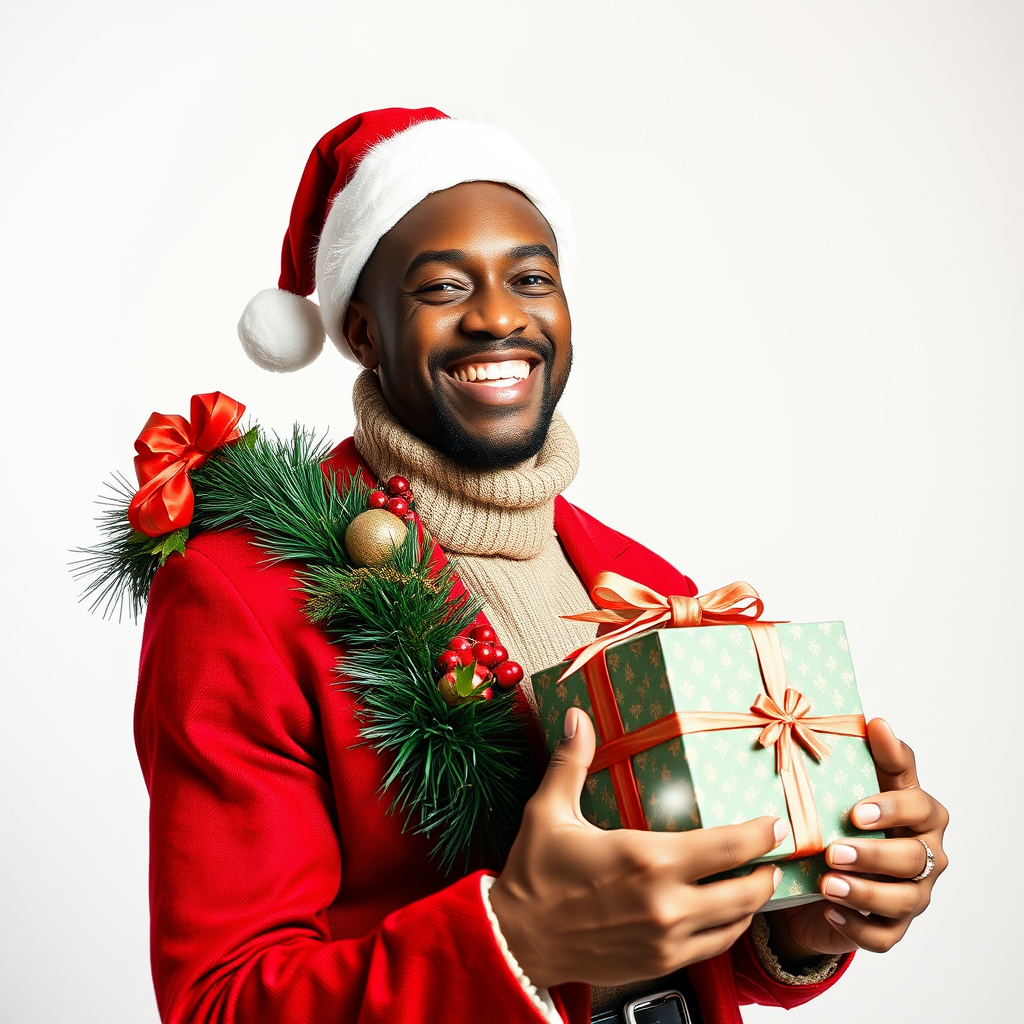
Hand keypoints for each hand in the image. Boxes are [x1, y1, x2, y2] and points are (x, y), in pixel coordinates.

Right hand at [489, 707, 786, 988]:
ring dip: (752, 902)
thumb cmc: (534, 875)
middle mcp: (665, 903)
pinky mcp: (659, 963)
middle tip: (773, 855)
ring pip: (735, 923)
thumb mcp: (549, 812)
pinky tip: (725, 915)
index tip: (775, 824)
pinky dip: (728, 930)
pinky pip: (713, 948)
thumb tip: (577, 717)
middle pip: (745, 891)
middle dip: (767, 872)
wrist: (518, 940)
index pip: (727, 847)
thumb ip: (571, 763)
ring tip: (756, 882)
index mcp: (646, 858)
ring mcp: (666, 939)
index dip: (760, 835)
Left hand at [765, 718, 948, 961]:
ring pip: (904, 900)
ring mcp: (913, 893)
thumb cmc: (848, 815)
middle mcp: (924, 855)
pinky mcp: (893, 926)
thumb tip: (878, 721)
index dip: (892, 810)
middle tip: (833, 851)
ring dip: (864, 892)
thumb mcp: (860, 780)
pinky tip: (831, 913)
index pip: (921, 808)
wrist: (825, 865)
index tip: (855, 812)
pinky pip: (885, 936)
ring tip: (827, 883)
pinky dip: (858, 928)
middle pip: (914, 858)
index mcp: (920, 815)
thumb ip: (877, 755)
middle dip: (874, 855)